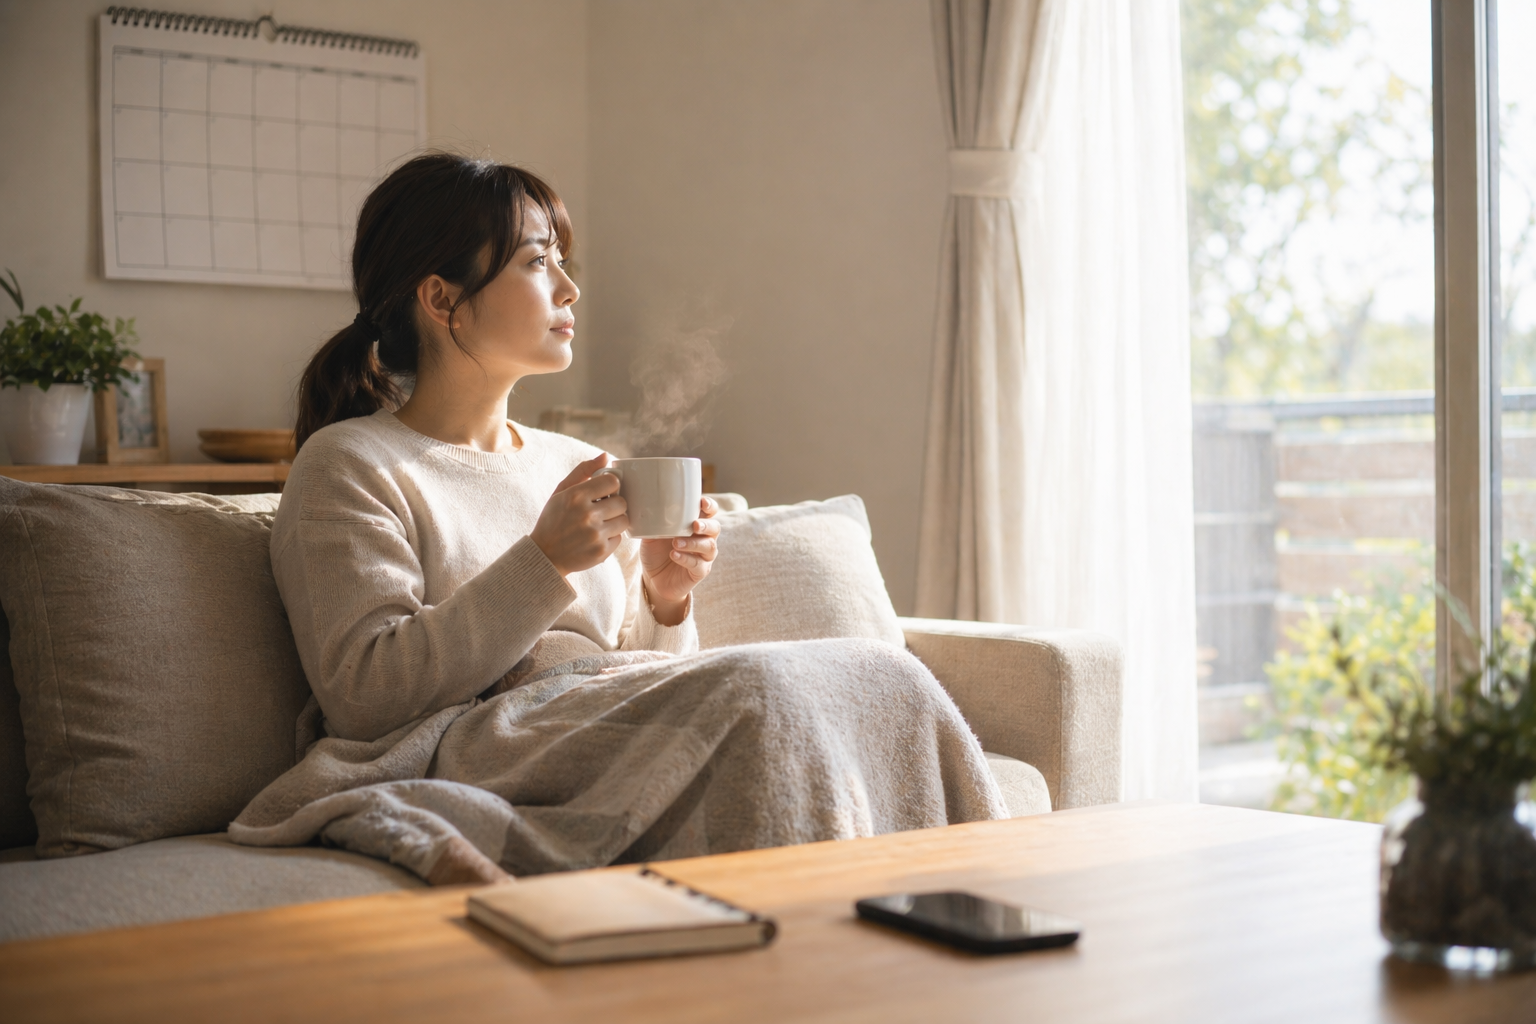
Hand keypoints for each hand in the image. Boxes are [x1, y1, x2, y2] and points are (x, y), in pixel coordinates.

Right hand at [530, 454, 628, 575]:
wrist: (545, 555)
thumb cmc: (554, 519)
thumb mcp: (561, 491)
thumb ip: (583, 471)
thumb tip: (606, 456)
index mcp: (576, 496)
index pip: (613, 482)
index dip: (610, 486)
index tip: (603, 493)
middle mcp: (587, 515)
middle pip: (622, 502)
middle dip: (613, 505)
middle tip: (601, 510)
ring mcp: (595, 534)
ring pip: (624, 520)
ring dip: (614, 521)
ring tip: (599, 524)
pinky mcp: (601, 552)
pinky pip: (619, 539)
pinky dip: (610, 538)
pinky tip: (595, 538)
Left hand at [640, 496, 719, 624]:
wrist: (653, 579)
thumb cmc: (656, 553)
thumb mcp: (651, 536)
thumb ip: (653, 523)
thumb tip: (646, 508)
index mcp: (695, 525)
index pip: (710, 512)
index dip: (710, 506)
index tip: (702, 502)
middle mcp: (704, 539)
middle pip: (715, 528)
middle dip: (706, 525)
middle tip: (694, 525)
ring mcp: (704, 556)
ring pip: (709, 546)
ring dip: (693, 543)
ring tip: (676, 543)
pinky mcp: (700, 572)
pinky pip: (698, 564)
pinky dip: (686, 559)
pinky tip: (674, 555)